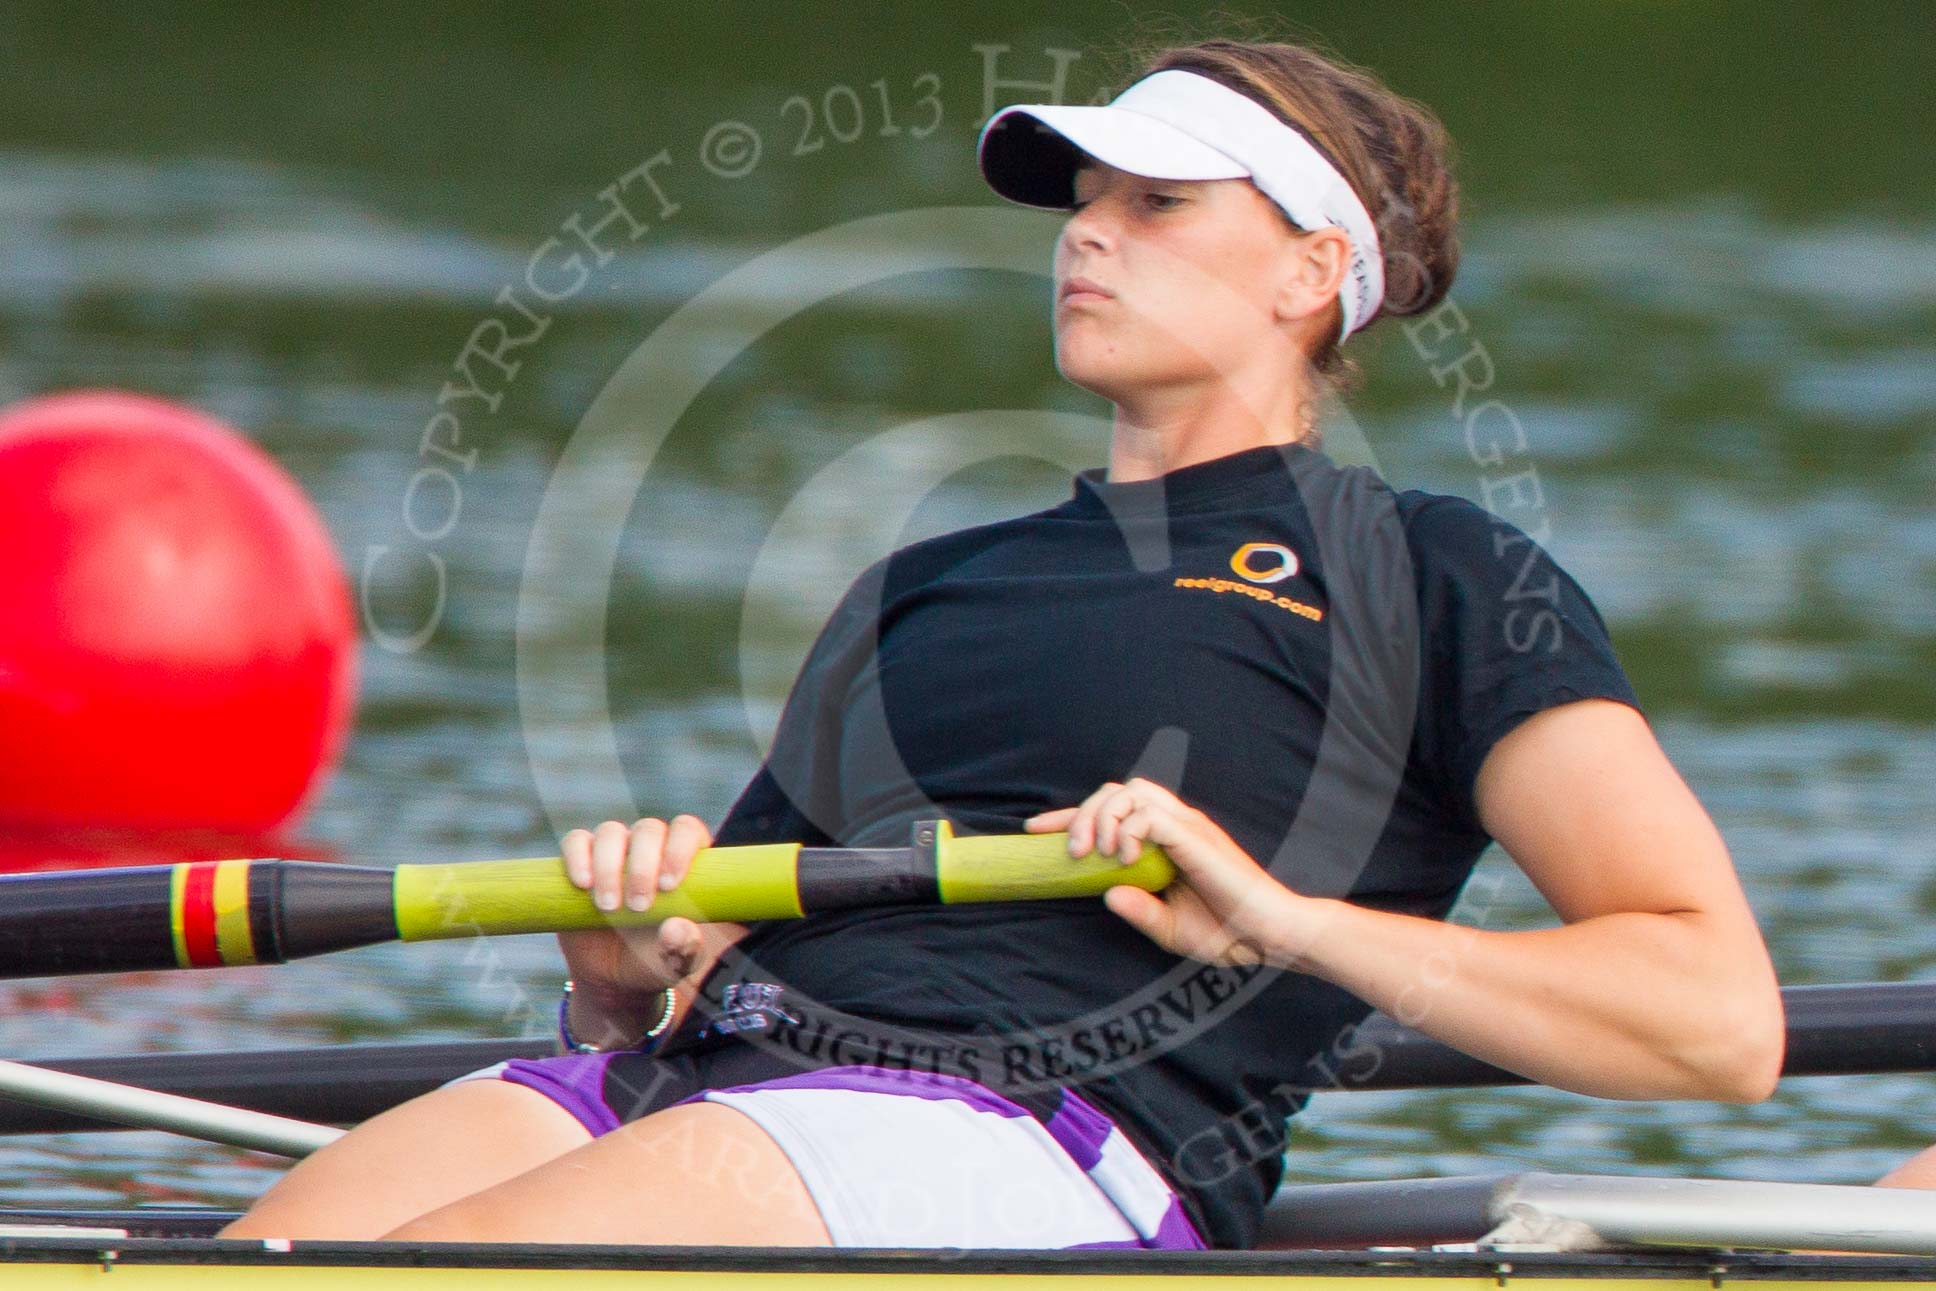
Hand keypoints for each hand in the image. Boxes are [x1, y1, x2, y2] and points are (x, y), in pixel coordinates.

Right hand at [556, 815, 712, 1013]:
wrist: (615, 977)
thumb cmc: (656, 960)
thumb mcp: (678, 962)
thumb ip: (685, 948)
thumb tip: (675, 929)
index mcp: (685, 862)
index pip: (687, 831)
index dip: (679, 849)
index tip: (669, 885)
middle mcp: (651, 848)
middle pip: (648, 830)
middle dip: (642, 866)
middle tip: (639, 906)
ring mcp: (615, 851)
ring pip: (610, 832)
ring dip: (609, 866)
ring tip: (609, 906)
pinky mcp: (582, 861)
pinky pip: (576, 841)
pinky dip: (578, 856)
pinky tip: (583, 884)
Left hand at [1025, 778, 1306, 968]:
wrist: (1270, 937)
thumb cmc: (1228, 932)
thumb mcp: (1170, 929)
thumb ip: (1139, 912)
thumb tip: (1106, 895)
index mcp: (1168, 840)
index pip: (1113, 811)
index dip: (1071, 816)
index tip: (1036, 832)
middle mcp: (1177, 825)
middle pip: (1117, 790)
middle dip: (1081, 813)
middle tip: (1070, 852)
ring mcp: (1188, 828)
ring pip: (1132, 792)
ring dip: (1103, 817)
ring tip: (1094, 853)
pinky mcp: (1196, 838)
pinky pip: (1152, 816)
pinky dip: (1130, 830)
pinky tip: (1124, 858)